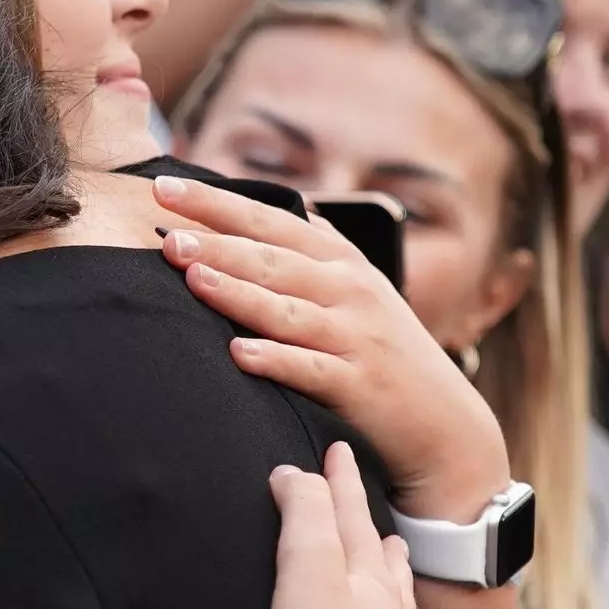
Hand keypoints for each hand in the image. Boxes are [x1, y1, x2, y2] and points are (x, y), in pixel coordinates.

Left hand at [153, 173, 511, 521]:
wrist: (443, 422)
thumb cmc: (384, 352)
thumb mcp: (358, 292)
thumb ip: (320, 253)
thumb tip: (290, 207)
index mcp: (341, 261)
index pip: (270, 221)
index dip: (218, 202)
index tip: (164, 186)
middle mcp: (349, 291)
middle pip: (272, 260)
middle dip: (218, 243)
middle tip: (166, 234)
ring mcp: (354, 337)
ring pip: (287, 309)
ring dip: (238, 292)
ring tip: (192, 277)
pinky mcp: (356, 384)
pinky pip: (309, 369)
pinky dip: (276, 359)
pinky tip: (239, 352)